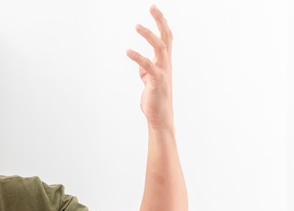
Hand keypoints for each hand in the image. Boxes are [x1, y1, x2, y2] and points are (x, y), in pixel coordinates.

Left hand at [126, 5, 173, 130]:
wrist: (160, 116)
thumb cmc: (155, 99)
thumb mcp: (149, 80)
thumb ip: (146, 70)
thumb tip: (142, 64)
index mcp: (164, 62)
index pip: (166, 37)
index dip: (161, 22)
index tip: (154, 9)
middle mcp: (166, 64)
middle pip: (166, 37)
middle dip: (160, 21)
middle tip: (152, 6)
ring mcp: (162, 72)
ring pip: (160, 48)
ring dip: (149, 35)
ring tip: (137, 25)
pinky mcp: (156, 82)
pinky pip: (148, 66)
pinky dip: (138, 57)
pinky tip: (128, 51)